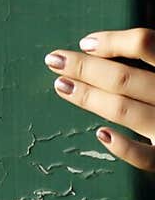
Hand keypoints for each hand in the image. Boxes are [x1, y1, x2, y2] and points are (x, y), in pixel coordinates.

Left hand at [44, 27, 154, 172]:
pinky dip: (123, 147)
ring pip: (126, 111)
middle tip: (54, 59)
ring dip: (90, 97)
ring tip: (62, 86)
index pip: (147, 44)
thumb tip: (119, 42)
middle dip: (85, 67)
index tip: (86, 42)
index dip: (113, 41)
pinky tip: (100, 134)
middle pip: (126, 77)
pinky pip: (145, 158)